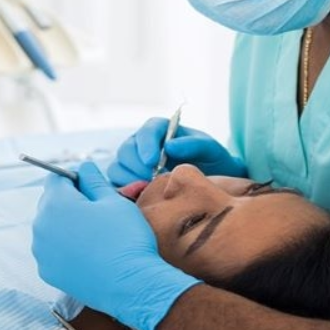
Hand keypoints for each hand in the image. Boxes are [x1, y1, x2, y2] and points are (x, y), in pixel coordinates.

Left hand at [32, 162, 199, 329]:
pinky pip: (54, 248)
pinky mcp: (49, 272)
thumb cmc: (125, 237)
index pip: (56, 178)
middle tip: (102, 207)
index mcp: (56, 205)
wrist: (131, 283)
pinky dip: (69, 244)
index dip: (76, 177)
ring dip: (71, 222)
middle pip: (53, 202)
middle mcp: (41, 228)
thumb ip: (94, 180)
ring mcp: (42, 253)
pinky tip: (93, 248)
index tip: (94, 186)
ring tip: (100, 229)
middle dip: (74, 200)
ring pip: (53, 226)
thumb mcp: (114, 200)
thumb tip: (84, 167)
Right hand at [108, 117, 246, 185]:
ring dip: (130, 181)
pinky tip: (142, 200)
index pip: (147, 131)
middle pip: (126, 150)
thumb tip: (169, 146)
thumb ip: (194, 144)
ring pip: (118, 169)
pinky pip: (117, 187)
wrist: (212, 180)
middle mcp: (142, 145)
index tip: (152, 161)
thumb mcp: (209, 149)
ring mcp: (133, 164)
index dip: (146, 145)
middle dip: (137, 166)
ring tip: (150, 191)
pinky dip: (126, 193)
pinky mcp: (129, 183)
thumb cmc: (211, 160)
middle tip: (151, 181)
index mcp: (160, 130)